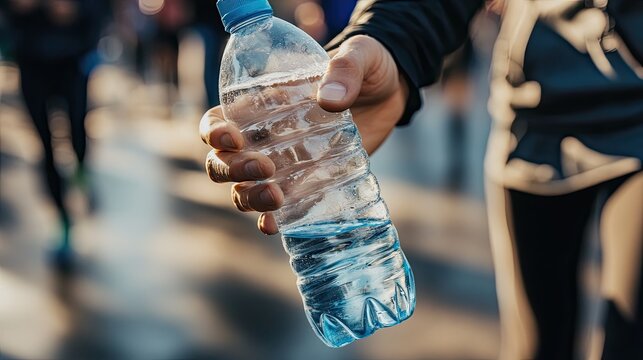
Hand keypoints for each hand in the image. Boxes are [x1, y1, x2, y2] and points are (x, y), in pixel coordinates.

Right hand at [199, 35, 407, 233]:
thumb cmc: (368, 66)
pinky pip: (281, 210)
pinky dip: (272, 221)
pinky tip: (275, 226)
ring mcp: (285, 165)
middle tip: (264, 167)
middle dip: (231, 169)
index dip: (214, 132)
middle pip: (224, 162)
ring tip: (275, 197)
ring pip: (244, 189)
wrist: (392, 93)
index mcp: (263, 104)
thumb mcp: (361, 56)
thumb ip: (346, 70)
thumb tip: (330, 101)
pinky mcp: (309, 184)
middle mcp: (265, 138)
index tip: (231, 138)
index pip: (219, 120)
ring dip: (249, 197)